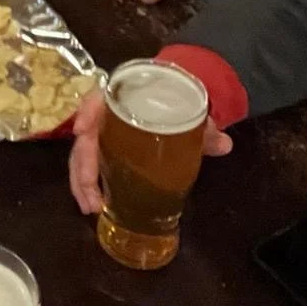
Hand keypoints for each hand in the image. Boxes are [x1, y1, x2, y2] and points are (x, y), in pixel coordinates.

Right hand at [68, 90, 232, 213]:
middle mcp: (105, 114)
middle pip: (85, 136)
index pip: (97, 98)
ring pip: (82, 155)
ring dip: (81, 182)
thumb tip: (225, 144)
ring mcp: (102, 133)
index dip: (86, 112)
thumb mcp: (189, 112)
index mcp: (123, 97)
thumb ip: (204, 128)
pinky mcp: (104, 150)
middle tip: (92, 196)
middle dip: (83, 167)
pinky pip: (89, 166)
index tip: (82, 131)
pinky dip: (87, 185)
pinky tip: (94, 204)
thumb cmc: (174, 103)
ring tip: (91, 208)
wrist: (170, 102)